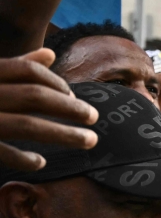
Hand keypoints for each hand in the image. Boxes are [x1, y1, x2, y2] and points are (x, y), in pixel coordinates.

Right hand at [0, 49, 97, 170]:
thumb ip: (14, 66)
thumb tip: (49, 55)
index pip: (28, 72)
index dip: (55, 82)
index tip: (74, 96)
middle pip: (33, 97)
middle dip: (69, 108)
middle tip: (94, 118)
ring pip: (25, 125)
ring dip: (62, 134)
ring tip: (89, 141)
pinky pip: (1, 150)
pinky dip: (22, 157)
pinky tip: (41, 163)